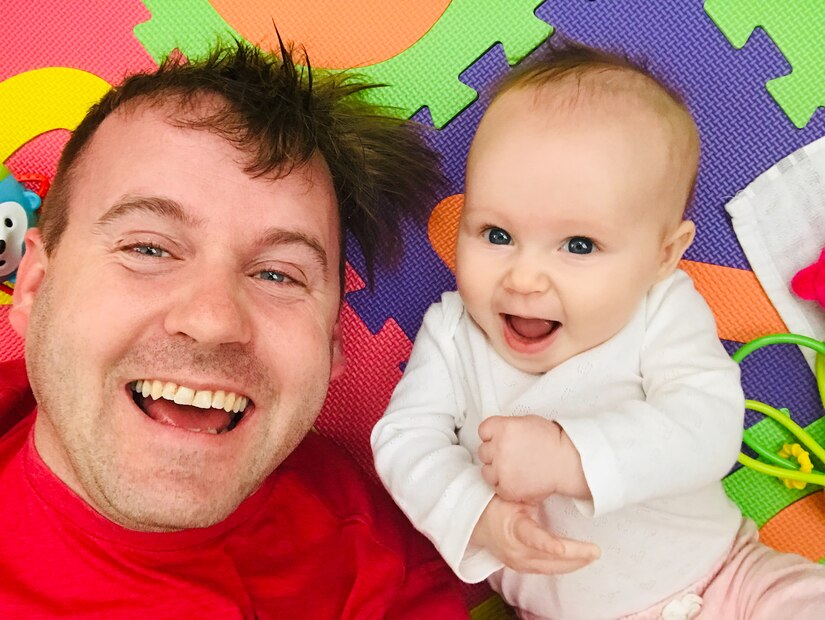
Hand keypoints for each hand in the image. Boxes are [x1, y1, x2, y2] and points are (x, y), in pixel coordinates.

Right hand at [470, 496, 599, 573]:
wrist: (475, 522)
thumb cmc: (496, 504)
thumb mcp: (513, 495)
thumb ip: (534, 496)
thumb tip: (559, 487)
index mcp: (513, 529)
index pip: (534, 539)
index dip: (551, 545)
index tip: (566, 547)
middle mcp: (515, 550)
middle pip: (549, 559)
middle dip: (575, 557)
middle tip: (595, 551)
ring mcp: (517, 562)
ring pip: (550, 568)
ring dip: (573, 564)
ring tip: (591, 556)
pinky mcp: (520, 568)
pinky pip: (545, 570)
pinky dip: (562, 566)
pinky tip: (576, 561)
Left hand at [478, 415, 566, 502]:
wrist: (567, 462)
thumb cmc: (553, 441)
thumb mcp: (527, 422)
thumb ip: (507, 427)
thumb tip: (497, 434)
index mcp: (504, 427)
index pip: (483, 430)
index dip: (491, 436)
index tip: (500, 440)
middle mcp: (499, 447)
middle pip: (483, 451)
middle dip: (494, 454)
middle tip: (511, 456)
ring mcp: (501, 468)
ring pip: (486, 471)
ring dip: (496, 471)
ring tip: (513, 470)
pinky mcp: (507, 488)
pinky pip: (496, 487)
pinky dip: (505, 486)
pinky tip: (518, 480)